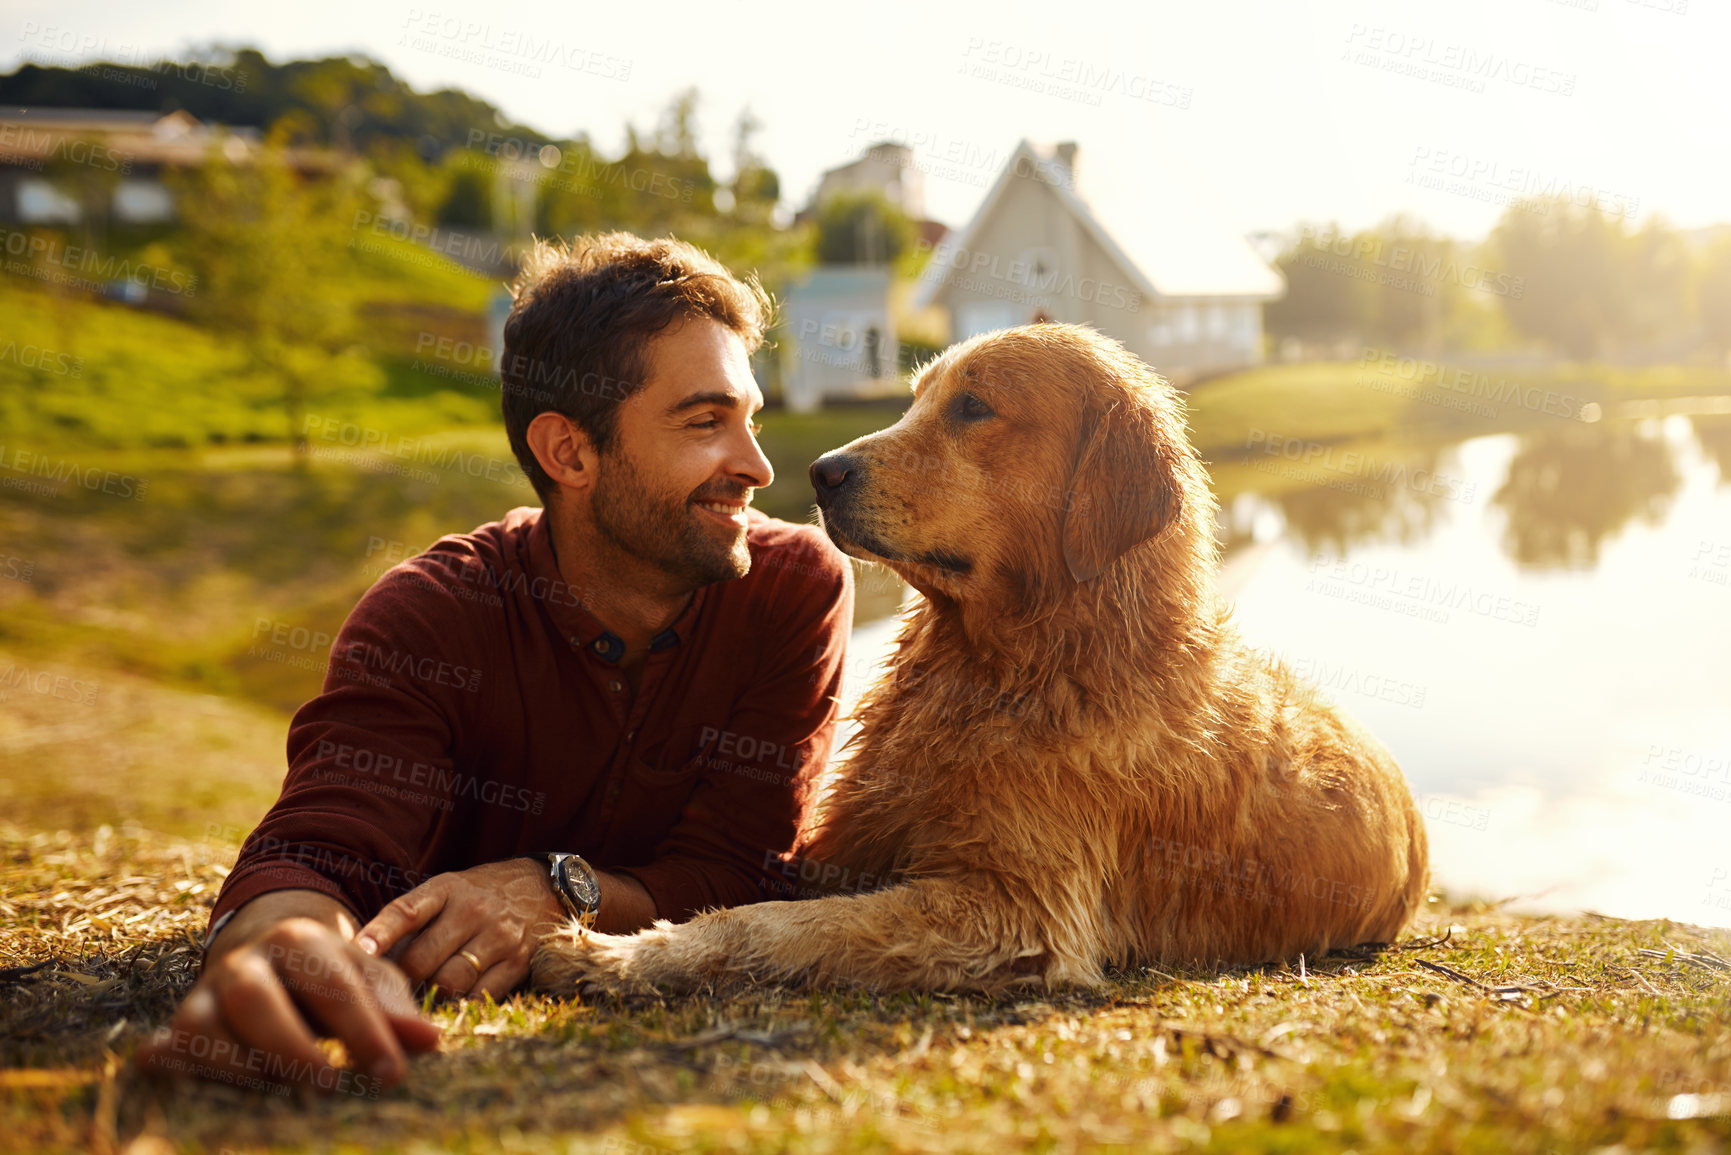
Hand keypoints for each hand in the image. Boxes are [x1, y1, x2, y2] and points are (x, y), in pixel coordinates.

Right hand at [136, 916, 441, 1092]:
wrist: (269, 957)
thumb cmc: (330, 979)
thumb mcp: (368, 983)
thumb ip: (396, 1012)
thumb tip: (430, 1042)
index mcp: (300, 940)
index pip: (333, 985)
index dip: (363, 1030)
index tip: (392, 1074)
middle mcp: (246, 961)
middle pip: (256, 998)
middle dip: (291, 1046)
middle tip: (328, 1086)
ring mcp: (208, 992)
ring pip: (204, 1026)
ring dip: (240, 1066)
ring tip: (282, 1094)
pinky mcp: (183, 1023)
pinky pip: (173, 1048)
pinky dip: (181, 1071)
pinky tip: (203, 1094)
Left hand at [355, 857, 565, 998]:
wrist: (545, 887)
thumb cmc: (482, 895)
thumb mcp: (449, 890)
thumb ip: (414, 919)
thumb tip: (369, 960)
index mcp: (447, 889)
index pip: (406, 912)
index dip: (380, 933)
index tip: (358, 952)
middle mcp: (473, 910)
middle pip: (421, 960)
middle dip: (404, 980)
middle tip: (396, 988)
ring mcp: (499, 937)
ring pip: (449, 983)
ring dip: (432, 995)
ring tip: (427, 994)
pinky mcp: (519, 961)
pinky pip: (480, 996)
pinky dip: (462, 1004)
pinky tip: (456, 1000)